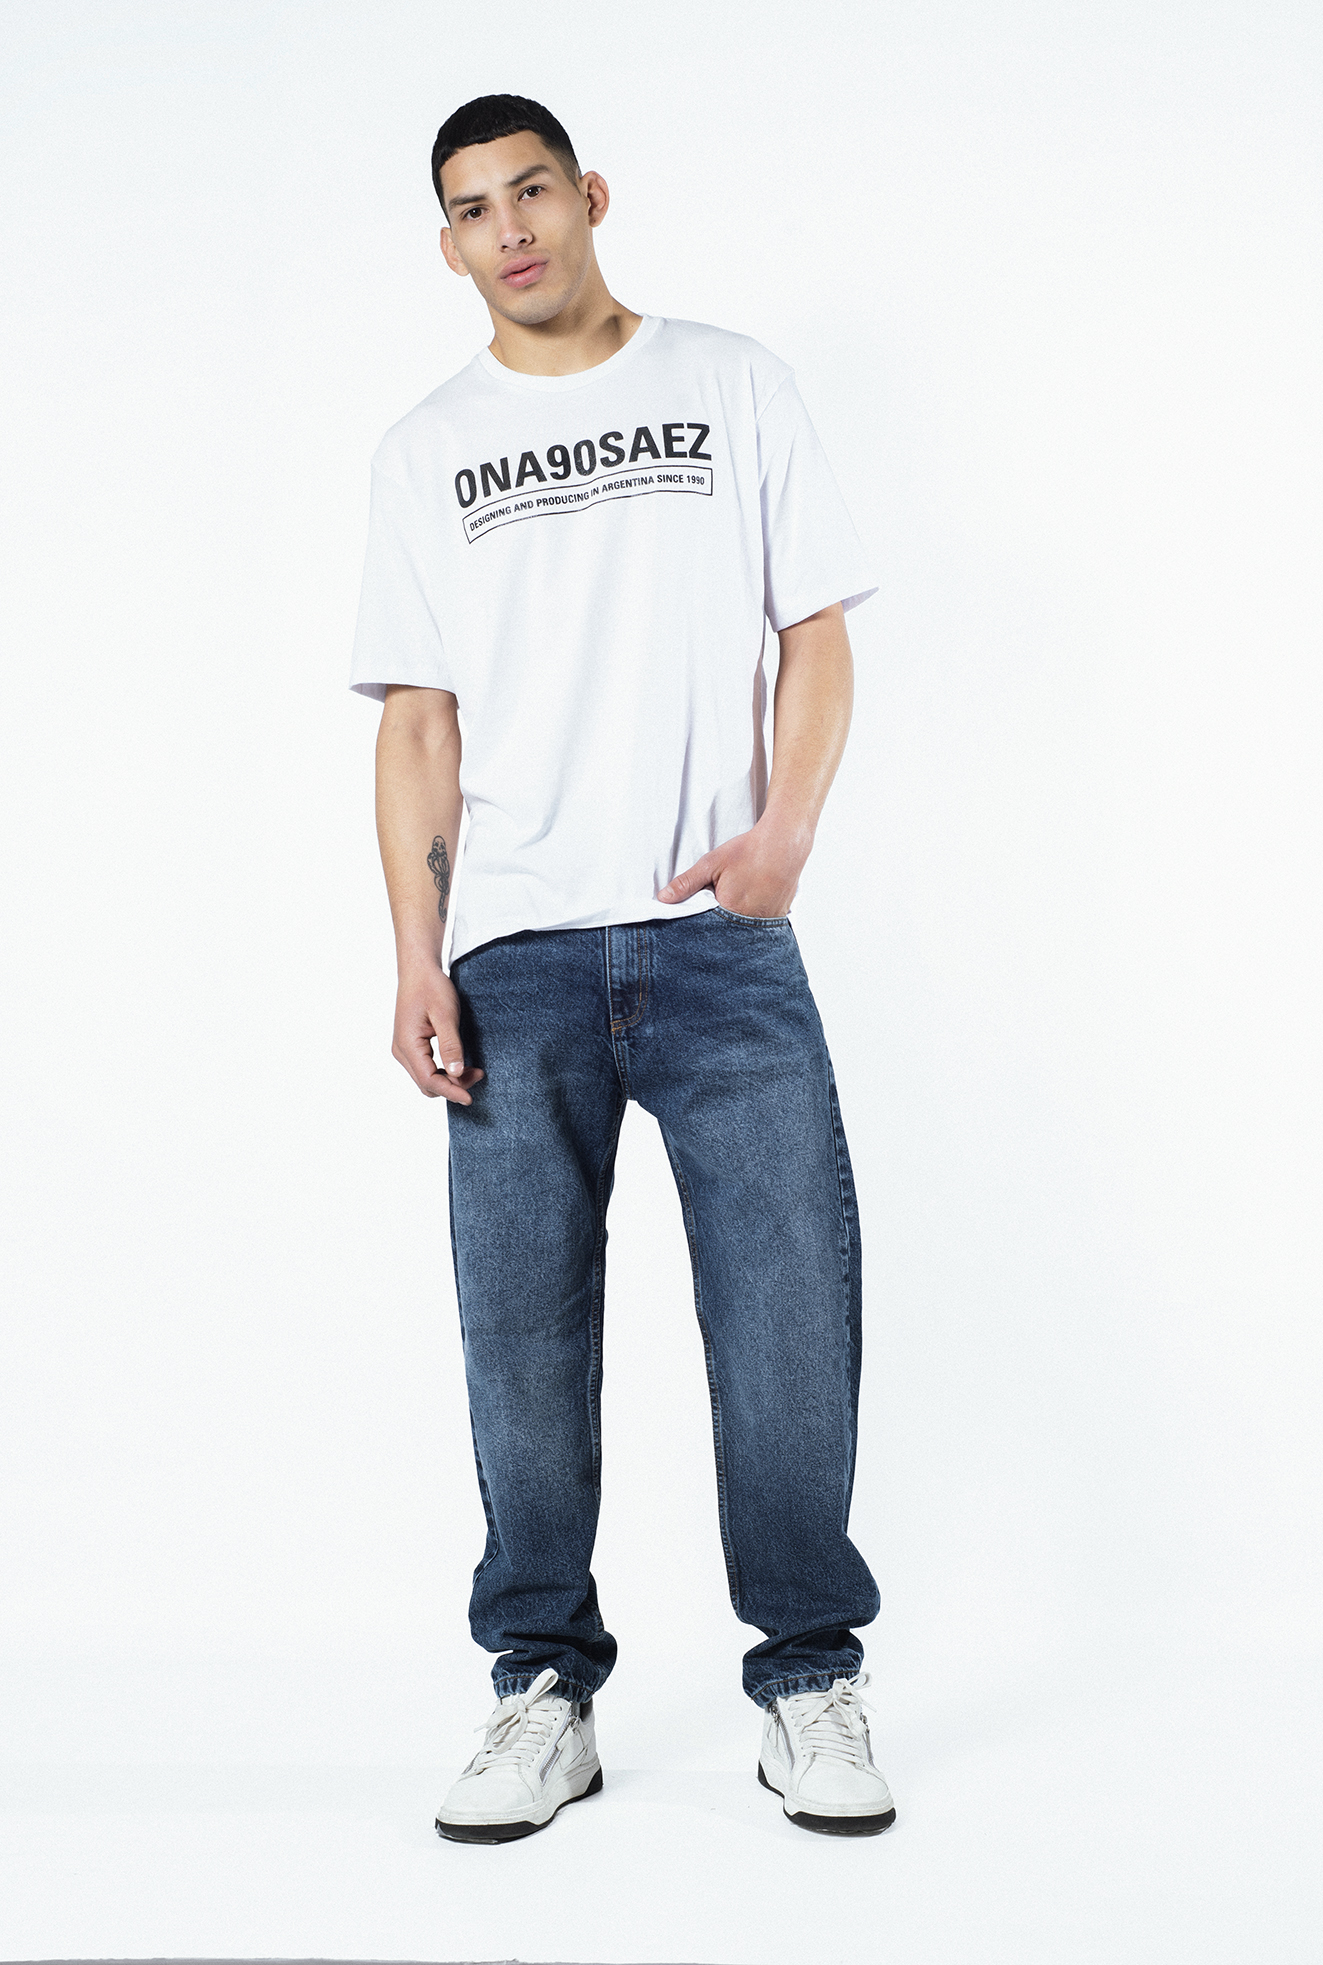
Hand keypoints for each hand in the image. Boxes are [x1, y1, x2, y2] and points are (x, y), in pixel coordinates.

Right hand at [392, 962, 484, 1102]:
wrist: (419, 970)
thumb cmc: (431, 987)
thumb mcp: (446, 1015)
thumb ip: (450, 1045)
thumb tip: (456, 1074)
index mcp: (407, 1044)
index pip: (428, 1080)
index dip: (450, 1091)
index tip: (470, 1098)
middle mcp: (401, 1051)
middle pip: (427, 1084)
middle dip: (453, 1086)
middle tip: (479, 1075)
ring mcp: (404, 1049)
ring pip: (426, 1078)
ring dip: (449, 1080)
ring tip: (474, 1070)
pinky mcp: (410, 1046)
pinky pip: (426, 1068)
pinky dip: (443, 1071)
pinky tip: (460, 1065)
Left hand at [657, 818, 810, 918]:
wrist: (784, 843)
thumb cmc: (748, 851)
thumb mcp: (711, 863)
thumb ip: (686, 883)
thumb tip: (663, 898)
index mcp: (730, 911)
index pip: (707, 929)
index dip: (702, 922)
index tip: (701, 912)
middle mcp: (750, 922)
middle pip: (726, 932)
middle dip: (719, 924)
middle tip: (723, 900)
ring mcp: (767, 921)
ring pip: (744, 930)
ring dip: (737, 922)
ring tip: (739, 900)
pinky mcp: (779, 917)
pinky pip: (761, 926)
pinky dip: (754, 918)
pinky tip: (753, 902)